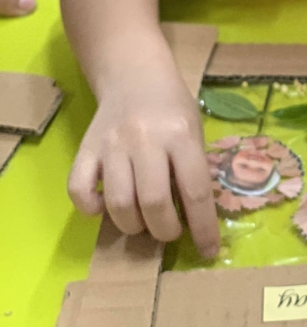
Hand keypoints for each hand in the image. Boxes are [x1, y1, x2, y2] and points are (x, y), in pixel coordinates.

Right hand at [68, 69, 219, 257]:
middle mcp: (145, 139)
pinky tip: (105, 207)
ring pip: (119, 203)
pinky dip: (92, 209)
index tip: (207, 252)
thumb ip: (194, 169)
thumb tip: (196, 220)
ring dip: (133, 225)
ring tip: (143, 222)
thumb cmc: (172, 107)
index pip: (196, 191)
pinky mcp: (86, 149)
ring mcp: (112, 144)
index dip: (203, 228)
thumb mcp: (195, 130)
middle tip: (169, 231)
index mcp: (180, 134)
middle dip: (165, 230)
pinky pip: (79, 191)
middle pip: (154, 202)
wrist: (134, 74)